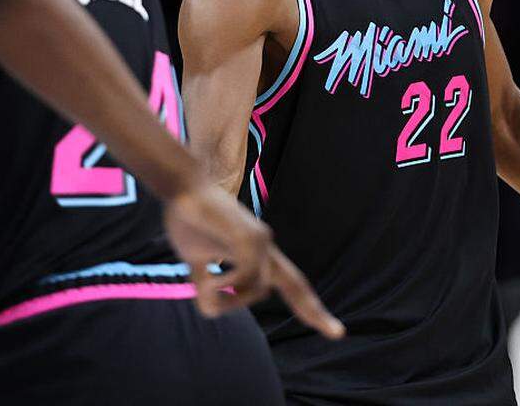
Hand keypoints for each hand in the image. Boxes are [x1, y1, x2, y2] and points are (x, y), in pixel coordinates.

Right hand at [163, 182, 344, 339]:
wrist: (182, 186)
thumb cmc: (189, 219)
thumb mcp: (196, 261)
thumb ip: (206, 284)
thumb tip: (210, 310)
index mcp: (257, 253)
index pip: (288, 282)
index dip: (305, 304)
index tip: (330, 327)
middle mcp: (265, 246)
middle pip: (295, 283)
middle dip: (314, 310)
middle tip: (338, 334)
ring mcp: (259, 240)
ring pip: (258, 288)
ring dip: (230, 300)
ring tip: (206, 290)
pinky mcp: (248, 235)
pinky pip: (245, 276)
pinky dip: (224, 286)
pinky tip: (208, 280)